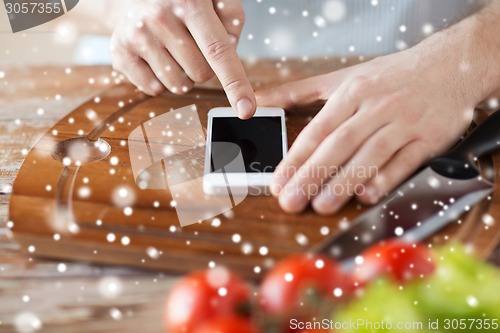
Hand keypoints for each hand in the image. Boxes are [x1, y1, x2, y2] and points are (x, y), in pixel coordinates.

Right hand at [110, 0, 255, 118]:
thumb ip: (232, 21)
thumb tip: (230, 52)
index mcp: (189, 2)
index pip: (219, 51)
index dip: (236, 84)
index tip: (247, 110)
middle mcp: (159, 17)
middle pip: (202, 74)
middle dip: (205, 66)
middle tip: (193, 44)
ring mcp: (136, 36)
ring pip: (180, 86)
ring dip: (184, 74)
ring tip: (174, 48)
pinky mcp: (120, 52)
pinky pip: (155, 90)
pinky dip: (162, 80)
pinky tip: (157, 55)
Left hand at [256, 44, 484, 214]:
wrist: (450, 65)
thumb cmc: (389, 77)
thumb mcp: (341, 78)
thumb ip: (298, 92)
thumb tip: (259, 101)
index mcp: (353, 92)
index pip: (318, 130)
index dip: (295, 158)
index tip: (278, 181)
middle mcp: (377, 107)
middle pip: (339, 144)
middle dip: (312, 175)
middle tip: (291, 201)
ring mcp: (404, 122)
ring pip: (370, 155)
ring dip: (344, 182)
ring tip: (321, 205)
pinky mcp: (429, 138)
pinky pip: (405, 162)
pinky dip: (386, 180)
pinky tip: (366, 195)